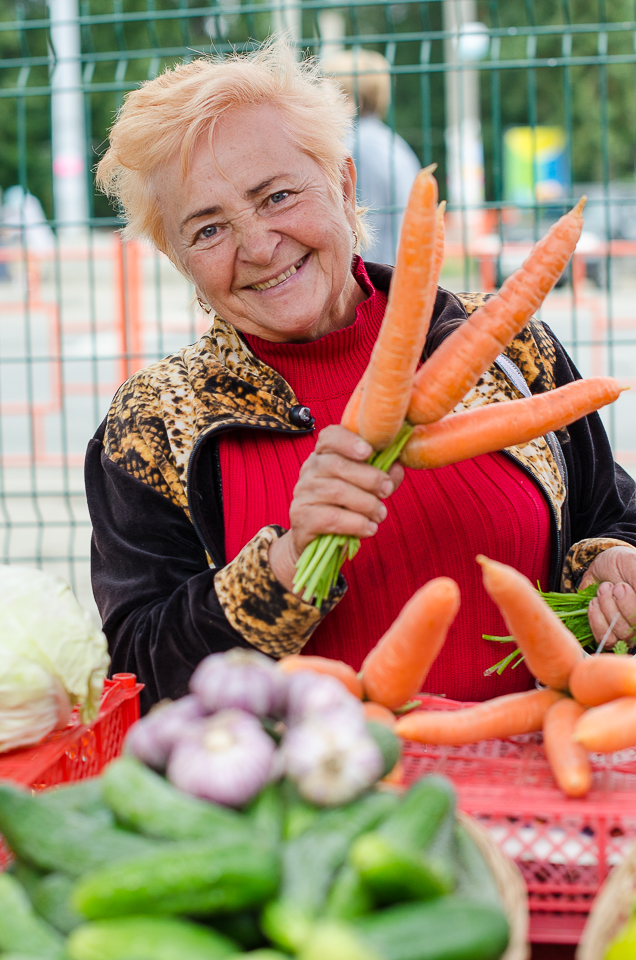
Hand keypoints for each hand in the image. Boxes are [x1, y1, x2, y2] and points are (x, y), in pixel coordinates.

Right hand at [269, 425, 403, 592]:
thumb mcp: (365, 490)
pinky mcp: (302, 519)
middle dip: (369, 477)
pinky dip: (356, 523)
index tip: (369, 451)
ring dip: (366, 503)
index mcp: (323, 455)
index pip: (330, 437)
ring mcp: (302, 494)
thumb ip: (381, 477)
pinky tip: (369, 528)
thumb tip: (397, 467)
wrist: (315, 541)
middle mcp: (309, 471)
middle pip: (337, 464)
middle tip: (387, 490)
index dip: (349, 441)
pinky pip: (332, 518)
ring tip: (380, 514)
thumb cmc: (343, 509)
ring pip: (337, 491)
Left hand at [580, 546, 635, 647]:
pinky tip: (594, 602)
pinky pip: (602, 638)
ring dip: (606, 610)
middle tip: (614, 586)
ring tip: (603, 590)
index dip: (630, 606)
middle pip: (631, 631)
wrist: (604, 563)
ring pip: (617, 635)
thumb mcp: (634, 564)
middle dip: (620, 605)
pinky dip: (595, 619)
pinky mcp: (607, 632)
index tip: (622, 586)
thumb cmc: (625, 563)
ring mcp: (625, 630)